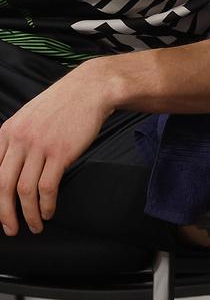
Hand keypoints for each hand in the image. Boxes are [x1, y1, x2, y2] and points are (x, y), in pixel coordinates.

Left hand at [0, 61, 111, 234]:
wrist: (91, 89)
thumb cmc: (64, 103)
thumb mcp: (29, 116)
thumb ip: (16, 139)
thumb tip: (9, 167)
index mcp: (7, 131)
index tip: (0, 212)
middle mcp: (19, 139)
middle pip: (3, 185)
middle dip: (4, 213)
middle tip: (10, 229)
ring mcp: (40, 146)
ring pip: (25, 190)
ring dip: (28, 213)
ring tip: (34, 225)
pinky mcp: (61, 152)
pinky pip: (48, 186)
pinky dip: (46, 204)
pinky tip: (49, 212)